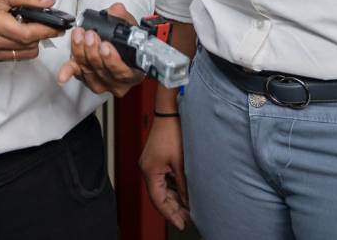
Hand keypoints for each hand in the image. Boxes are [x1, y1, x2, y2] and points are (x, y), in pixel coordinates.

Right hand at [0, 0, 62, 61]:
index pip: (27, 33)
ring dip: (34, 40)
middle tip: (45, 19)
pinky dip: (25, 44)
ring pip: (26, 52)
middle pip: (29, 44)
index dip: (47, 31)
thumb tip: (49, 2)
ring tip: (27, 23)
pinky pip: (18, 55)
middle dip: (42, 33)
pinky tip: (19, 31)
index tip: (61, 26)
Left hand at [56, 3, 144, 96]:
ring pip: (87, 70)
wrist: (119, 48)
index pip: (123, 71)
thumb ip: (124, 18)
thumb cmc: (127, 43)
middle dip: (93, 51)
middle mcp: (116, 82)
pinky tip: (62, 75)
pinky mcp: (84, 77)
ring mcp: (100, 82)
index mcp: (132, 73)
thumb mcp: (130, 28)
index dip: (113, 60)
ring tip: (79, 36)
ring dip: (81, 52)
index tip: (106, 46)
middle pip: (101, 70)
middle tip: (90, 36)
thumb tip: (116, 9)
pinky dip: (68, 71)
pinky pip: (75, 73)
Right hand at [140, 114, 189, 229]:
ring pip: (161, 188)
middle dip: (173, 208)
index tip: (181, 224)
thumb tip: (188, 201)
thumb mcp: (181, 162)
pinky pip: (163, 179)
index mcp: (149, 171)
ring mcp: (151, 163)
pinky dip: (173, 188)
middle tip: (187, 220)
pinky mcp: (156, 159)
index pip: (158, 200)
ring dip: (174, 198)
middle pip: (158, 195)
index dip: (170, 214)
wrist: (170, 112)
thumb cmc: (173, 133)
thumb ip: (184, 184)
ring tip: (188, 209)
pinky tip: (183, 193)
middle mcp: (147, 168)